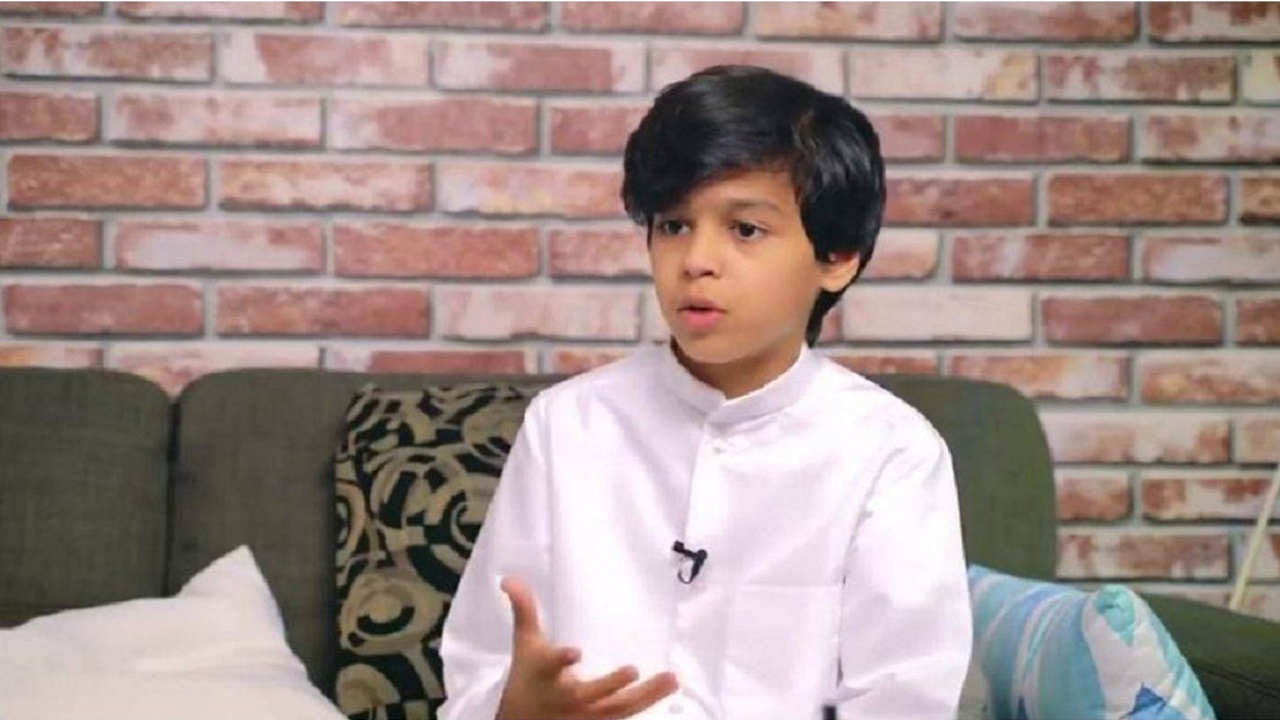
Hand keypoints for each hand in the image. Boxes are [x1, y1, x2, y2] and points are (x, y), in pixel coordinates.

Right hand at [495, 577, 678, 719]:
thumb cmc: (529, 679)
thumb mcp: (525, 645)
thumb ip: (525, 611)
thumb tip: (510, 579)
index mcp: (545, 675)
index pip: (551, 667)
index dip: (561, 660)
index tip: (575, 652)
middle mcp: (566, 699)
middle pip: (590, 695)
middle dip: (609, 685)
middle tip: (632, 670)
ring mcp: (585, 716)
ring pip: (617, 709)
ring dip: (646, 695)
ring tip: (672, 678)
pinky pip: (625, 715)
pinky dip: (647, 703)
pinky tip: (668, 686)